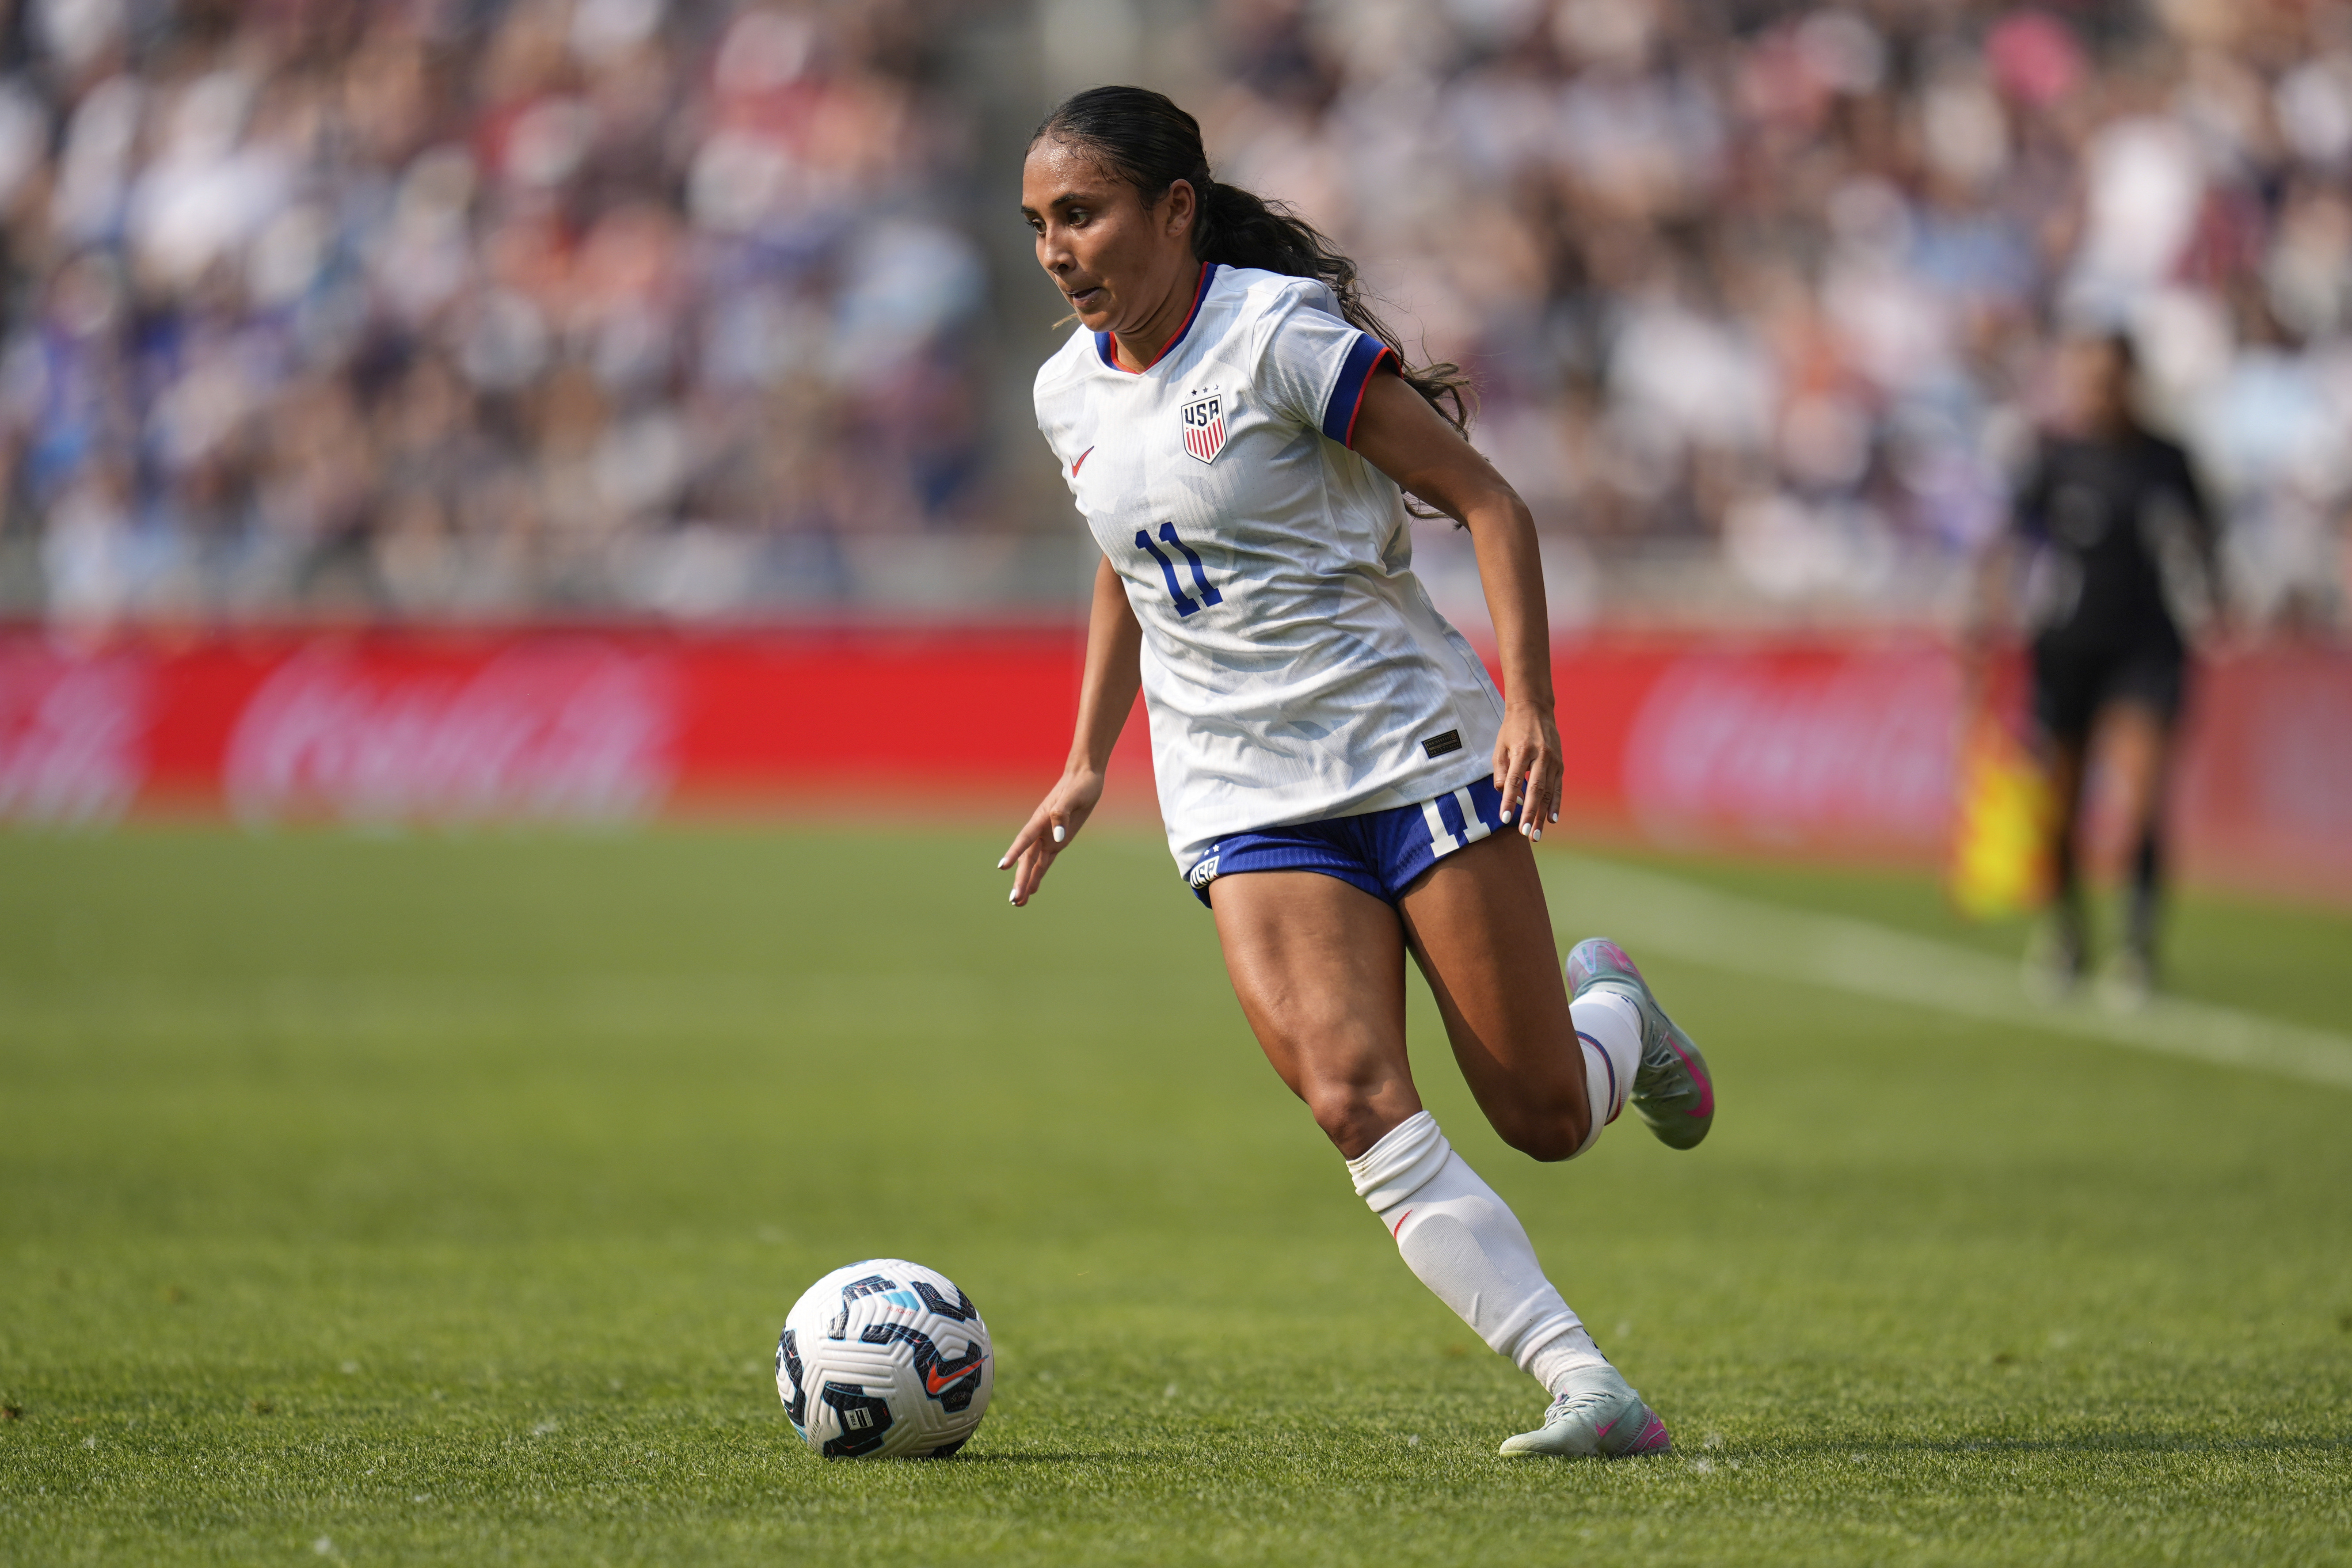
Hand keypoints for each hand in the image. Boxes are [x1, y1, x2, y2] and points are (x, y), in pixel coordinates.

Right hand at [998, 767, 1106, 905]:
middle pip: (1027, 859)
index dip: (1013, 853)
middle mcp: (1041, 831)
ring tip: (1017, 903)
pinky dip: (1038, 876)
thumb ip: (1062, 815)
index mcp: (1041, 819)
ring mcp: (1048, 838)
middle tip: (1013, 899)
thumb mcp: (1073, 797)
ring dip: (1026, 882)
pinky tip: (1032, 891)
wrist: (1085, 778)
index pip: (1024, 839)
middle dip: (1020, 879)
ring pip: (1033, 865)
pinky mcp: (1057, 843)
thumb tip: (1056, 837)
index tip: (1002, 867)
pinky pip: (1045, 863)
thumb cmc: (1079, 784)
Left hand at [1493, 699, 1561, 840]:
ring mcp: (1553, 761)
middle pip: (1536, 790)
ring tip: (1537, 833)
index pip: (1515, 780)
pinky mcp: (1560, 764)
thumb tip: (1503, 793)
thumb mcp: (1500, 746)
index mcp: (1522, 750)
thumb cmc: (1512, 731)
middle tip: (1526, 833)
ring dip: (1543, 815)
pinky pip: (1558, 788)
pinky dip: (1556, 805)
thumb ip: (1500, 770)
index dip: (1510, 800)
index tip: (1506, 818)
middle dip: (1531, 814)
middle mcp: (1541, 756)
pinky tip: (1552, 819)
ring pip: (1549, 792)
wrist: (1535, 710)